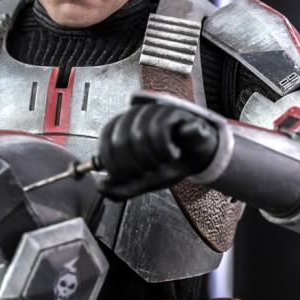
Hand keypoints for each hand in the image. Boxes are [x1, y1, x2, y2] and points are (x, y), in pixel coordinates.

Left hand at [97, 102, 218, 200]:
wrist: (199, 158)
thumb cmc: (170, 165)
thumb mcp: (144, 182)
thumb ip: (122, 188)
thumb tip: (101, 187)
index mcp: (123, 129)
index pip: (106, 139)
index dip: (112, 161)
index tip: (125, 177)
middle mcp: (135, 116)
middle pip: (120, 139)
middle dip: (131, 165)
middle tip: (145, 173)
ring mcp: (153, 111)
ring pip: (139, 134)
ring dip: (149, 158)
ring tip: (160, 164)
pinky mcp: (172, 112)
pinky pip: (160, 129)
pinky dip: (163, 150)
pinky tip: (170, 156)